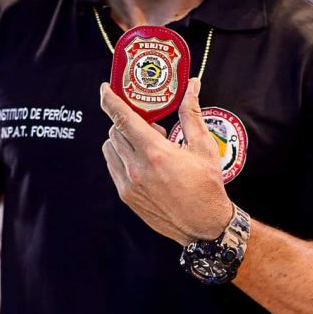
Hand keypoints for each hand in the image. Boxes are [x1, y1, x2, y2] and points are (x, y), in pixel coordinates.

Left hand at [100, 76, 232, 244]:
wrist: (204, 225)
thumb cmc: (207, 187)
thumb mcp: (204, 147)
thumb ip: (192, 114)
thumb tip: (192, 88)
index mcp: (155, 153)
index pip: (122, 119)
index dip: (110, 100)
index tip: (105, 89)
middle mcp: (137, 168)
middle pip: (115, 131)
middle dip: (128, 121)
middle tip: (150, 125)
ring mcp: (129, 184)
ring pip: (110, 148)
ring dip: (122, 139)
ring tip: (147, 145)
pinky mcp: (126, 196)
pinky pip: (113, 166)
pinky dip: (121, 157)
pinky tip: (142, 160)